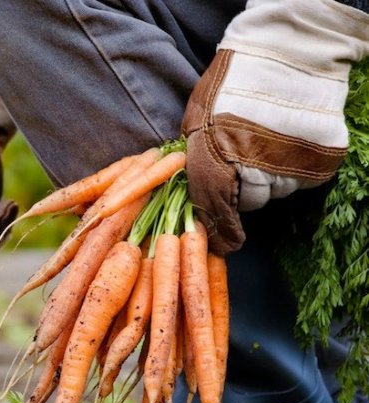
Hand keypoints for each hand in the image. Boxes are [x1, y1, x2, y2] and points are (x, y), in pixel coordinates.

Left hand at [182, 0, 368, 254]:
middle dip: (242, 190)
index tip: (222, 239)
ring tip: (266, 144)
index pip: (215, 210)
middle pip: (249, 202)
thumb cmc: (233, 81)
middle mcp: (254, 173)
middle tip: (241, 163)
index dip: (219, 228)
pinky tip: (286, 143)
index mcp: (217, 162)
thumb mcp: (198, 117)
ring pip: (277, 191)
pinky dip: (294, 169)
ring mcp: (290, 169)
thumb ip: (196, 155)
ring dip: (269, 178)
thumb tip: (191, 184)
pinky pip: (301, 179)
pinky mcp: (319, 163)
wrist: (290, 53)